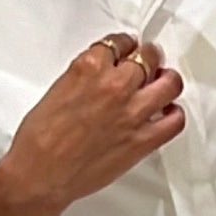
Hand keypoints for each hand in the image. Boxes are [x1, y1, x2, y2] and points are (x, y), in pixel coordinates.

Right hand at [3, 32, 185, 215]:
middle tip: (149, 59)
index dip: (125, 44)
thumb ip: (84, 78)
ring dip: (167, 79)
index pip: (119, 43)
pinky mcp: (143, 139)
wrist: (40, 173)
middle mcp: (115, 85)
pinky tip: (168, 112)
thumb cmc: (40, 139)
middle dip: (149, 56)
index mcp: (89, 68)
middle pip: (148, 57)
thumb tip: (99, 77)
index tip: (127, 47)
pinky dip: (175, 114)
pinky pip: (175, 122)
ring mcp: (133, 112)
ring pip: (170, 83)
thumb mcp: (58, 90)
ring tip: (164, 81)